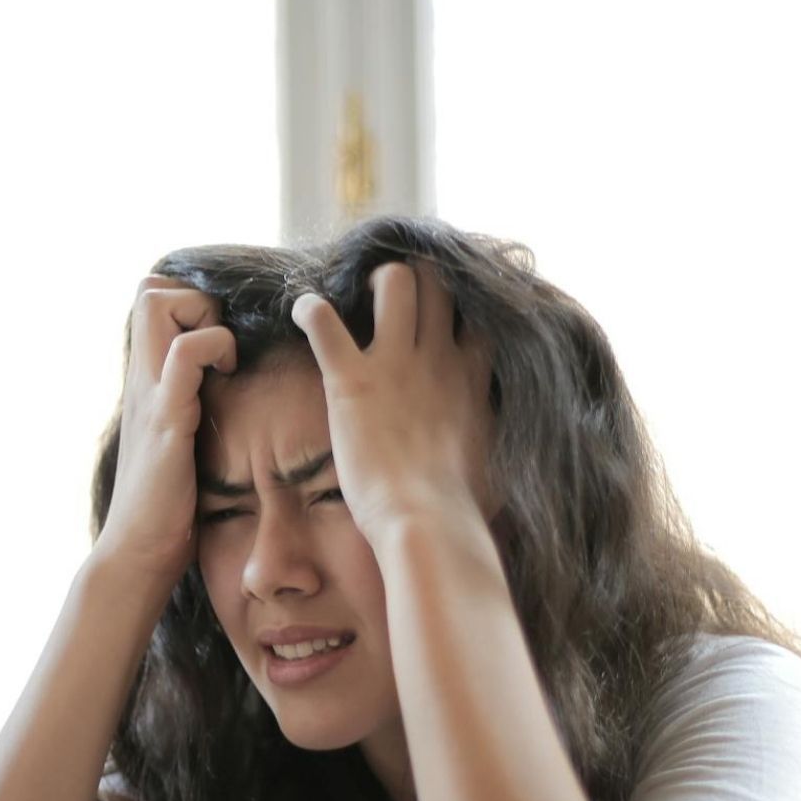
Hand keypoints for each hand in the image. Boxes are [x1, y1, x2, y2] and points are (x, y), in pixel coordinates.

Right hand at [93, 275, 237, 589]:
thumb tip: (222, 398)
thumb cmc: (166, 508)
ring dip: (203, 316)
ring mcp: (150, 395)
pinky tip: (227, 376)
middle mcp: (141, 380)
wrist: (138, 553)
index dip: (188, 301)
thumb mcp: (177, 444)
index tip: (219, 338)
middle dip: (194, 297)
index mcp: (146, 383)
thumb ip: (188, 411)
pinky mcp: (166, 419)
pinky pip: (184, 354)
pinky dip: (213, 348)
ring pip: (157, 305)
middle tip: (221, 342)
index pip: (150, 299)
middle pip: (148, 288)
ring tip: (224, 359)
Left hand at [290, 261, 497, 545]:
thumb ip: (493, 435)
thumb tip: (497, 447)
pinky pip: (323, 322)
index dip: (463, 304)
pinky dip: (309, 310)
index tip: (446, 312)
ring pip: (394, 281)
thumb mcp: (497, 462)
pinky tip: (302, 311)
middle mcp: (438, 358)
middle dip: (418, 278)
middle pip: (438, 282)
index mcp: (472, 377)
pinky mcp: (352, 380)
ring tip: (357, 297)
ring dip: (373, 282)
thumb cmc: (462, 507)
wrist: (427, 521)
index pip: (479, 314)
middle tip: (395, 297)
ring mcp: (395, 364)